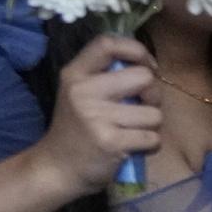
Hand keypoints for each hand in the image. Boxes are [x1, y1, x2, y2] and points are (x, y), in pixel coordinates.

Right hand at [39, 34, 161, 193]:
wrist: (58, 168)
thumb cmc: (78, 129)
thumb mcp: (81, 93)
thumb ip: (106, 76)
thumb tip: (148, 65)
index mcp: (75, 74)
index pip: (107, 43)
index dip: (136, 50)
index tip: (147, 66)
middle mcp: (83, 91)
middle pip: (143, 77)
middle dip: (153, 94)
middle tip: (142, 107)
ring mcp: (96, 117)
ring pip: (154, 113)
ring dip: (151, 125)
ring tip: (132, 131)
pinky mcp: (111, 141)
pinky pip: (153, 138)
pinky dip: (149, 145)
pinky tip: (131, 147)